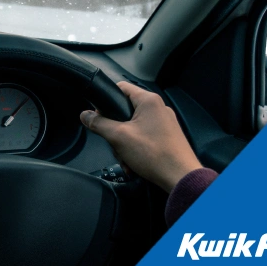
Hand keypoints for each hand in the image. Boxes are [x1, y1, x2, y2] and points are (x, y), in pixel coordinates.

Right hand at [80, 82, 201, 192]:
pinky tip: (133, 163)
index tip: (98, 114)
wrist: (180, 178)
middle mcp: (158, 108)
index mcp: (149, 101)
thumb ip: (98, 123)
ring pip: (133, 127)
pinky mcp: (167, 137)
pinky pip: (144, 137)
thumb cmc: (155, 155)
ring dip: (124, 143)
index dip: (106, 99)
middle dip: (115, 130)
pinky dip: (135, 149)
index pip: (121, 87)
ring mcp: (164, 123)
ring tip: (125, 157)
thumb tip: (85, 115)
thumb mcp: (118, 137)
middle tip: (113, 141)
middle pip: (125, 110)